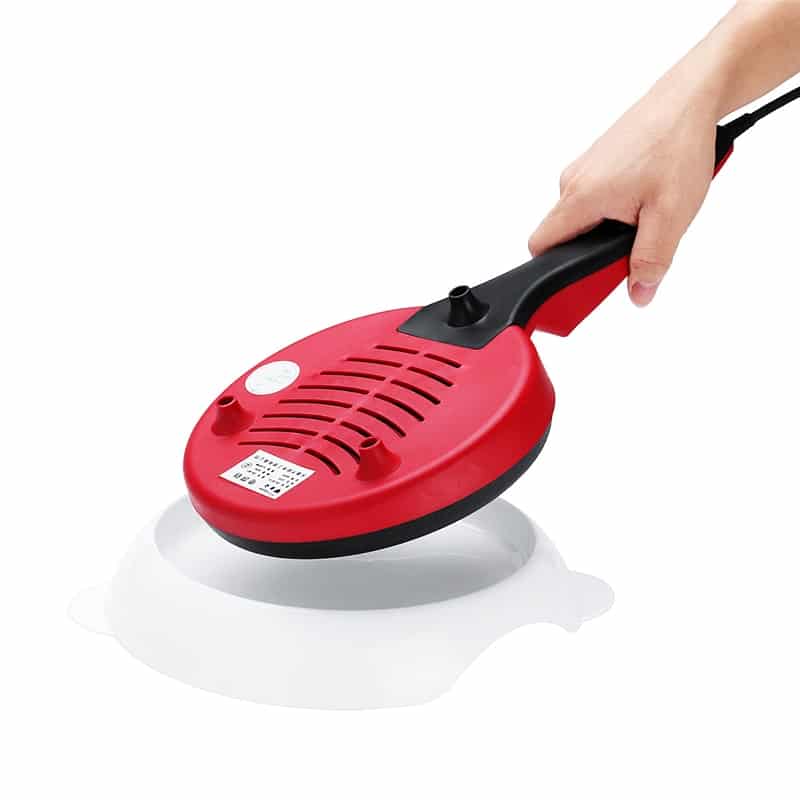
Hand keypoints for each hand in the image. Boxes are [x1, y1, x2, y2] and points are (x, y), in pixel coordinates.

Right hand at [528, 83, 718, 306]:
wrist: (692, 95)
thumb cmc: (678, 144)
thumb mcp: (670, 215)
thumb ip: (650, 261)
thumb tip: (639, 293)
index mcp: (579, 197)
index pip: (540, 246)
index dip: (556, 270)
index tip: (583, 279)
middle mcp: (572, 181)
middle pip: (565, 234)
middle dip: (595, 247)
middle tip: (637, 240)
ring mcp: (584, 168)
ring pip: (585, 215)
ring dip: (612, 224)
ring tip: (651, 208)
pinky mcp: (598, 159)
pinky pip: (597, 196)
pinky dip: (619, 203)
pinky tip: (650, 192)